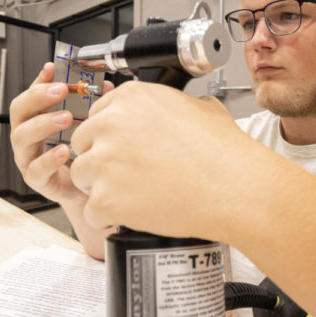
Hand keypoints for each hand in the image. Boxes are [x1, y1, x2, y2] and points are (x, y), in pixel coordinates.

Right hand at [9, 62, 112, 203]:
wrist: (86, 190)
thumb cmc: (80, 156)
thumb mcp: (83, 127)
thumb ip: (89, 105)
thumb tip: (104, 85)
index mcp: (35, 121)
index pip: (29, 96)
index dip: (39, 81)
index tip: (53, 69)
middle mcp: (28, 137)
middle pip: (19, 112)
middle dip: (38, 97)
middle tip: (61, 90)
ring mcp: (28, 158)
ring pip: (23, 137)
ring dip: (43, 124)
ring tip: (65, 117)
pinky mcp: (37, 180)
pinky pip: (36, 168)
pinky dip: (49, 159)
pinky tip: (63, 150)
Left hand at [69, 81, 250, 238]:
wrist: (234, 188)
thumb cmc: (224, 153)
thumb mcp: (202, 109)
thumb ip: (173, 104)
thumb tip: (174, 108)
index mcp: (131, 98)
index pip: (98, 115)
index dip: (111, 137)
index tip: (125, 149)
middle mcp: (111, 124)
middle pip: (84, 144)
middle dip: (102, 160)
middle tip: (130, 175)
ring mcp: (104, 162)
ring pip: (81, 176)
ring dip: (101, 188)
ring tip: (134, 195)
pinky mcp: (105, 198)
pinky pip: (91, 211)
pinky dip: (108, 218)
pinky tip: (133, 214)